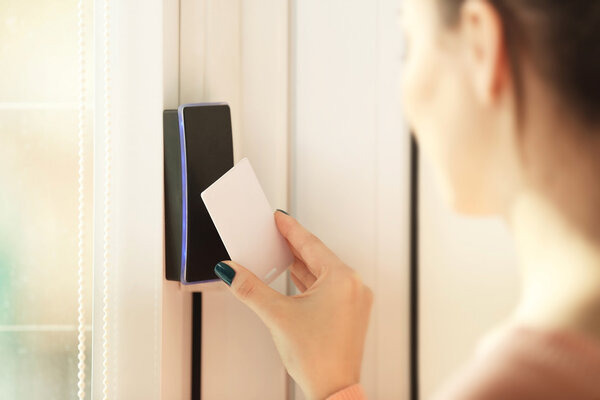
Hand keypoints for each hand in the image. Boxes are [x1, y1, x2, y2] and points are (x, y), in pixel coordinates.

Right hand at [214, 210, 372, 399]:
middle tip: (276, 232)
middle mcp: (353, 286)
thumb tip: (231, 271)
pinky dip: (309, 281)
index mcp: (342, 279)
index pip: (311, 244)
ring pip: (322, 272)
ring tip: (281, 252)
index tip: (279, 217)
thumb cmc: (319, 358)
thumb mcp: (277, 316)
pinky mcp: (349, 312)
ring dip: (300, 264)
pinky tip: (295, 278)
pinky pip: (327, 287)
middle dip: (294, 245)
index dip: (290, 229)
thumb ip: (250, 289)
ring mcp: (353, 300)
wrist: (334, 390)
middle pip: (317, 256)